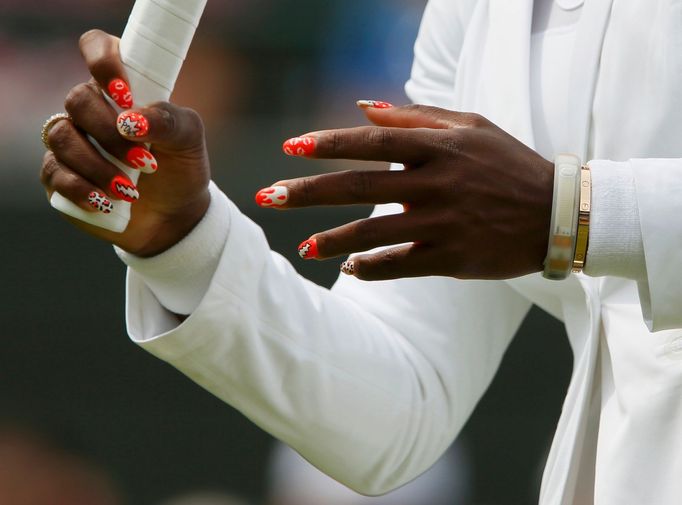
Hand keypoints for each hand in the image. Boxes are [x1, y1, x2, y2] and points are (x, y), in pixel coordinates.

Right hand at [40, 30, 210, 256]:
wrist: (175, 215)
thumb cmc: (181, 167)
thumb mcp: (189, 139)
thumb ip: (170, 119)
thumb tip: (133, 119)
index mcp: (121, 89)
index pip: (98, 48)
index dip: (103, 60)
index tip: (125, 93)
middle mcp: (92, 110)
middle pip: (77, 100)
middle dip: (110, 132)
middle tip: (145, 159)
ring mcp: (72, 142)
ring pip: (62, 137)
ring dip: (98, 165)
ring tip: (128, 189)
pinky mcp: (60, 176)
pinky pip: (55, 174)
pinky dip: (82, 188)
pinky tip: (106, 201)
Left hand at [257, 103, 553, 280]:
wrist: (557, 213)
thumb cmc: (508, 164)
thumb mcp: (470, 126)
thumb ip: (416, 116)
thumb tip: (364, 107)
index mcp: (438, 146)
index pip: (370, 142)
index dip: (327, 144)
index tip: (289, 148)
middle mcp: (436, 183)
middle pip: (359, 186)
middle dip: (309, 191)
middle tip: (270, 196)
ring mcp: (443, 223)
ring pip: (373, 232)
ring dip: (332, 240)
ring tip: (304, 247)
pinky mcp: (453, 259)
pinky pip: (400, 266)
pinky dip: (370, 268)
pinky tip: (348, 269)